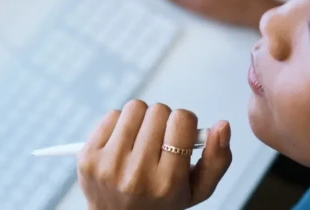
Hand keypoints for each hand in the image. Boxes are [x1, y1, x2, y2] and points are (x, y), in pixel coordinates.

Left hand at [77, 100, 231, 209]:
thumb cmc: (161, 201)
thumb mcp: (197, 189)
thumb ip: (218, 159)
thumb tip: (222, 125)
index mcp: (167, 182)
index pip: (182, 120)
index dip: (185, 123)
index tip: (179, 137)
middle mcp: (137, 174)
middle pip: (158, 110)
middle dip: (163, 121)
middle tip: (159, 141)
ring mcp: (108, 165)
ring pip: (135, 108)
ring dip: (141, 119)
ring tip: (141, 141)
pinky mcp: (87, 157)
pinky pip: (111, 115)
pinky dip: (120, 124)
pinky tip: (123, 144)